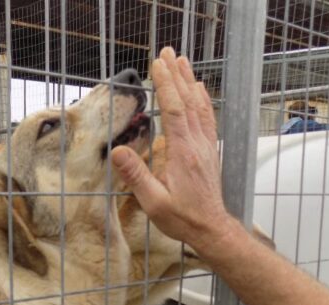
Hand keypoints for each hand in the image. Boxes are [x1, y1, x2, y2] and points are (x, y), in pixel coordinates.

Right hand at [111, 47, 236, 257]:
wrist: (211, 228)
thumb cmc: (182, 218)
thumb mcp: (153, 202)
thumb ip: (136, 176)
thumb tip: (118, 152)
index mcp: (182, 153)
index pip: (174, 110)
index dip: (166, 85)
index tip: (157, 65)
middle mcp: (197, 144)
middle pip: (187, 101)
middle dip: (176, 74)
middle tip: (168, 52)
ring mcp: (206, 146)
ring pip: (199, 106)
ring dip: (189, 81)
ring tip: (182, 61)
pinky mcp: (209, 151)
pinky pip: (207, 118)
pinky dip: (203, 99)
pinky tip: (199, 90)